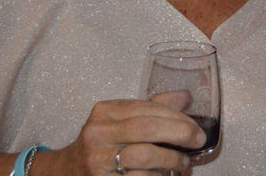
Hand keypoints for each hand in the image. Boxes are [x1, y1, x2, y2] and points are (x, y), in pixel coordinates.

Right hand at [38, 91, 205, 175]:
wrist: (68, 171)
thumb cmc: (104, 142)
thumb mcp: (123, 119)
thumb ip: (154, 107)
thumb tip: (186, 97)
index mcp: (105, 111)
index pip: (149, 108)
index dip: (178, 117)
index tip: (196, 127)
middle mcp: (98, 133)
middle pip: (148, 129)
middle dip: (180, 133)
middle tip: (197, 140)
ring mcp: (97, 160)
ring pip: (145, 156)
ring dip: (171, 160)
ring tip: (183, 162)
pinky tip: (166, 174)